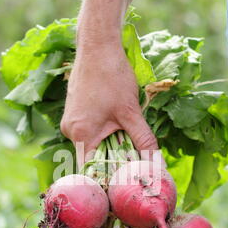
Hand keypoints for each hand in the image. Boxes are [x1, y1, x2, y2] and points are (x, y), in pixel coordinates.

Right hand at [61, 42, 157, 165]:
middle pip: (92, 157)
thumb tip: (157, 163)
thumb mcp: (131, 112)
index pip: (91, 169)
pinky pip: (89, 130)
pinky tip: (116, 122)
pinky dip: (103, 132)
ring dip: (109, 144)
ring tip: (126, 137)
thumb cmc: (112, 77)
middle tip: (133, 161)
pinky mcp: (74, 112)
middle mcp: (70, 131)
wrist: (97, 46)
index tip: (124, 181)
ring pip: (92, 143)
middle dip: (112, 159)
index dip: (108, 177)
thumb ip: (144, 140)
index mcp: (81, 135)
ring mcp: (70, 121)